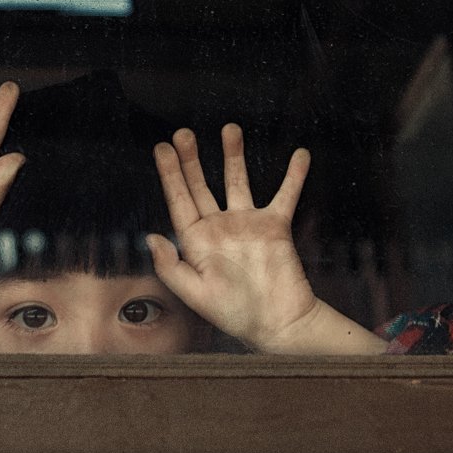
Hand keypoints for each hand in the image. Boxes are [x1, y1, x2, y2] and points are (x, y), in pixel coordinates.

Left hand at [146, 126, 384, 354]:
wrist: (278, 323)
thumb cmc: (235, 314)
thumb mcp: (196, 295)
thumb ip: (171, 267)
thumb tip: (152, 237)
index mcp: (196, 242)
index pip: (179, 200)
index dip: (170, 174)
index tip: (161, 148)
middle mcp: (219, 228)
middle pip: (201, 185)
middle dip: (191, 159)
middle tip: (183, 133)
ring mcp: (247, 224)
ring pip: (238, 181)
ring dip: (233, 155)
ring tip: (230, 129)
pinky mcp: (275, 227)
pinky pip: (285, 195)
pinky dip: (293, 176)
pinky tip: (300, 155)